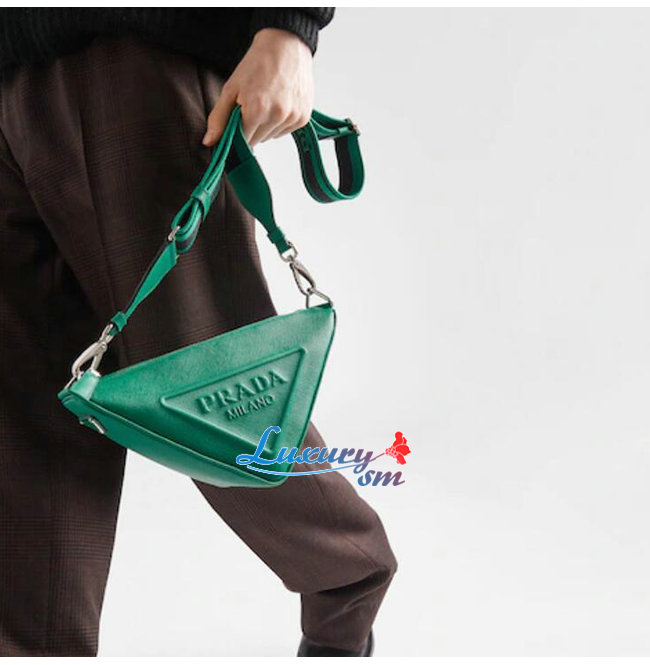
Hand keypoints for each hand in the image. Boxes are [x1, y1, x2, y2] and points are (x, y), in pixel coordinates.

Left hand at [202, 28, 313, 148]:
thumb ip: (219, 118)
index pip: (243, 141)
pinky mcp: (303, 118)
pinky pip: (284, 132)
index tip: (237, 120)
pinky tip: (278, 105)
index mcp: (256, 110)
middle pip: (257, 141)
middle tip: (252, 105)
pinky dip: (278, 124)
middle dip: (251, 128)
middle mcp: (277, 116)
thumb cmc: (258, 64)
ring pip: (270, 137)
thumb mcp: (231, 88)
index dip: (237, 132)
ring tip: (267, 103)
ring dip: (265, 127)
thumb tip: (209, 142)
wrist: (286, 46)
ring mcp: (292, 117)